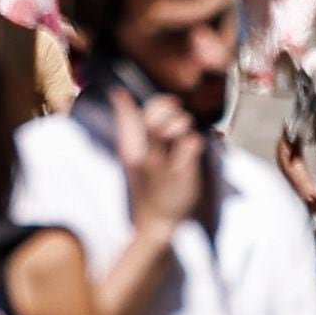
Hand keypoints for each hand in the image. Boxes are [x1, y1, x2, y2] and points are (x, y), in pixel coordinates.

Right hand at [112, 87, 211, 230]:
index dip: (125, 103)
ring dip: (181, 121)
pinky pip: (191, 145)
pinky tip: (195, 146)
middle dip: (164, 105)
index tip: (125, 92)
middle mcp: (146, 156)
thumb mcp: (133, 156)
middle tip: (174, 106)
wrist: (157, 222)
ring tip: (185, 128)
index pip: (125, 119)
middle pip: (151, 120)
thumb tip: (120, 94)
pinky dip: (196, 140)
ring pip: (171, 130)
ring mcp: (164, 166)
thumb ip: (129, 125)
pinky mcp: (183, 174)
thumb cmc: (149, 184)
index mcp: (131, 151)